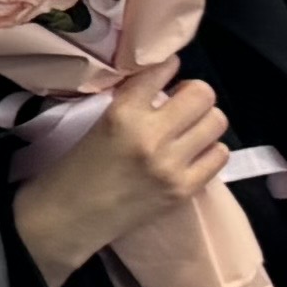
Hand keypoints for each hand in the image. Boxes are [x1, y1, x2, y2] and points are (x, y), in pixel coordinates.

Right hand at [8, 63, 232, 286]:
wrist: (67, 219)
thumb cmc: (76, 168)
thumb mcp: (99, 121)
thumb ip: (134, 101)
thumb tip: (167, 83)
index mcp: (122, 113)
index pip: (162, 70)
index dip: (168, 67)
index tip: (167, 71)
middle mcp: (150, 135)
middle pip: (202, 94)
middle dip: (193, 94)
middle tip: (181, 104)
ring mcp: (171, 165)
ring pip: (216, 121)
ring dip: (204, 121)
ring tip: (188, 130)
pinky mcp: (183, 189)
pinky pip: (220, 155)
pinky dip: (210, 150)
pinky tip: (192, 154)